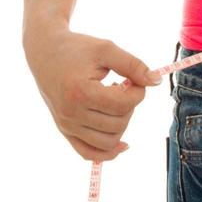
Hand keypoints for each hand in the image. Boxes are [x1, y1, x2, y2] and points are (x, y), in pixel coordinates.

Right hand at [23, 25, 162, 161]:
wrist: (45, 53)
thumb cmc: (77, 48)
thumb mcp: (107, 49)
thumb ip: (133, 65)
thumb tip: (156, 82)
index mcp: (80, 92)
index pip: (123, 105)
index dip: (139, 92)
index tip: (136, 79)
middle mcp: (71, 114)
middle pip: (118, 124)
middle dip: (131, 106)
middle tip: (125, 87)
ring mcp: (66, 125)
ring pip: (108, 142)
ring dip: (122, 123)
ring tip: (115, 102)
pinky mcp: (65, 131)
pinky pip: (88, 153)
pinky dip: (107, 152)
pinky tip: (122, 144)